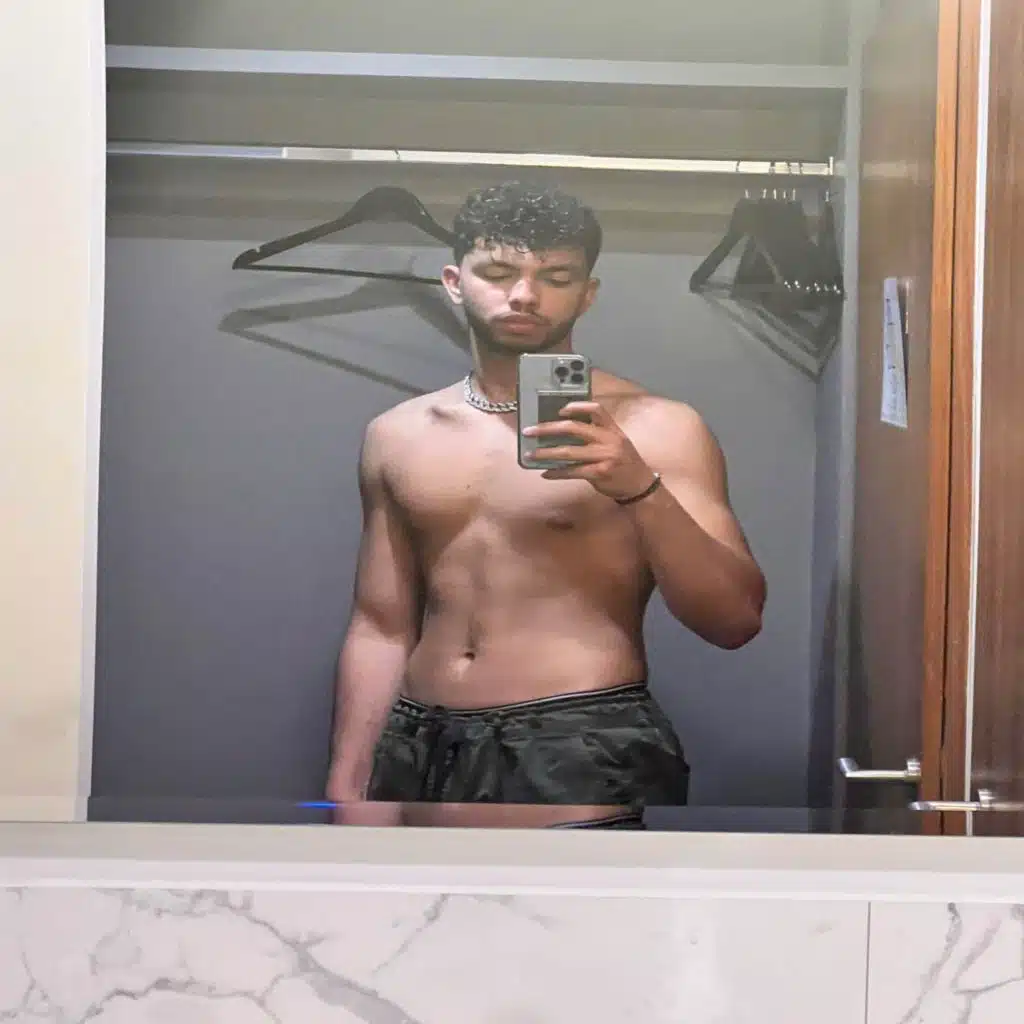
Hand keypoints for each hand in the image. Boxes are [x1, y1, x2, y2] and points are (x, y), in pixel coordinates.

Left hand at [521, 401, 656, 500]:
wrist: (640, 485)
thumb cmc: (624, 462)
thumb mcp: (616, 442)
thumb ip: (596, 434)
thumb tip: (563, 432)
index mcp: (612, 429)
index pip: (596, 409)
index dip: (576, 406)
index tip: (558, 409)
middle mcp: (609, 440)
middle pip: (574, 428)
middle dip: (548, 428)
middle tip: (530, 431)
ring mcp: (604, 456)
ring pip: (569, 451)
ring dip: (546, 453)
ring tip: (531, 454)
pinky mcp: (600, 473)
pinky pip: (573, 471)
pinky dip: (557, 472)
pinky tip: (546, 473)